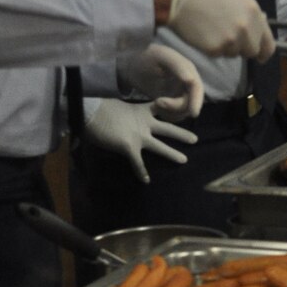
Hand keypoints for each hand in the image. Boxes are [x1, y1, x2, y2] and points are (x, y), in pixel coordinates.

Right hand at [84, 99, 198, 183]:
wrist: (91, 113)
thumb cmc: (100, 107)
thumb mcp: (119, 105)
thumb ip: (126, 112)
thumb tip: (121, 115)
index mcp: (141, 110)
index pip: (160, 107)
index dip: (171, 108)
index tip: (182, 110)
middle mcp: (144, 123)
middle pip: (168, 128)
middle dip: (181, 134)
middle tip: (195, 139)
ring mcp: (139, 136)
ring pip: (160, 146)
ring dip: (172, 154)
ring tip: (184, 160)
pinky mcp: (130, 147)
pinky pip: (138, 163)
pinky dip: (142, 173)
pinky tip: (146, 181)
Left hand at [118, 42, 203, 120]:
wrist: (133, 64)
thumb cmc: (146, 56)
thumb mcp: (161, 56)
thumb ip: (178, 66)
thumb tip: (191, 80)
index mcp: (188, 70)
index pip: (197, 88)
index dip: (197, 101)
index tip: (193, 114)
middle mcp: (187, 83)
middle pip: (191, 102)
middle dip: (175, 107)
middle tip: (156, 103)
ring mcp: (180, 93)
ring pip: (183, 112)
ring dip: (169, 111)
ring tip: (153, 104)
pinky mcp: (172, 102)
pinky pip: (174, 115)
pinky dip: (165, 114)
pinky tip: (153, 107)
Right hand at [168, 0, 274, 60]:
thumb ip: (250, 11)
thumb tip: (260, 21)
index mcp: (254, 12)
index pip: (268, 44)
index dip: (264, 52)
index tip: (260, 56)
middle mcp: (246, 28)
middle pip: (252, 51)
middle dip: (242, 47)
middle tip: (228, 37)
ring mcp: (231, 40)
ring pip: (234, 53)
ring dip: (226, 47)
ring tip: (213, 30)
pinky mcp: (215, 49)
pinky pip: (218, 54)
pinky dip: (212, 48)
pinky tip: (204, 33)